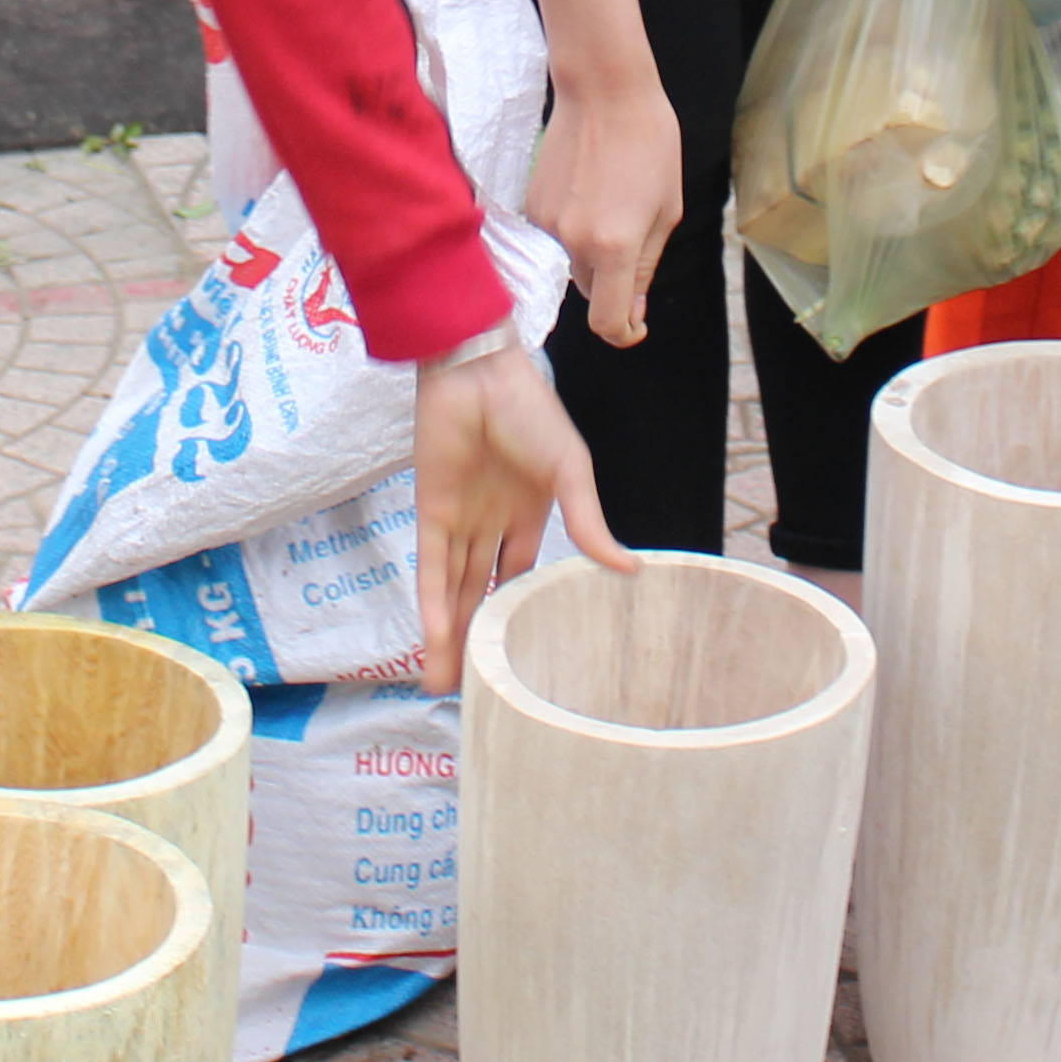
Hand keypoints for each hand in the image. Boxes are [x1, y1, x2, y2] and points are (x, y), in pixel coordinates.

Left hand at [412, 341, 630, 685]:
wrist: (478, 370)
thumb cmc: (530, 411)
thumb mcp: (571, 471)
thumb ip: (588, 523)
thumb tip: (630, 570)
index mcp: (529, 514)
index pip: (518, 578)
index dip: (515, 615)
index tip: (516, 657)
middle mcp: (490, 523)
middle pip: (478, 593)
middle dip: (475, 638)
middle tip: (471, 691)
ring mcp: (459, 518)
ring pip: (450, 589)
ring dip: (446, 634)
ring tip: (444, 686)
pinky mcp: (430, 509)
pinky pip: (430, 566)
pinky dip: (432, 603)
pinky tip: (435, 640)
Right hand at [527, 71, 682, 347]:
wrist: (604, 92)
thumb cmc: (648, 143)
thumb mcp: (666, 210)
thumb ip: (646, 266)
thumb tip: (632, 310)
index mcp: (614, 246)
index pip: (607, 320)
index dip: (623, 332)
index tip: (636, 326)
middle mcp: (573, 241)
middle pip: (589, 291)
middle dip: (612, 282)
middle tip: (635, 240)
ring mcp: (545, 224)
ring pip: (569, 264)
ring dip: (591, 253)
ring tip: (613, 204)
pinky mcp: (530, 206)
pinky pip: (553, 238)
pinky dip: (572, 230)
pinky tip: (590, 193)